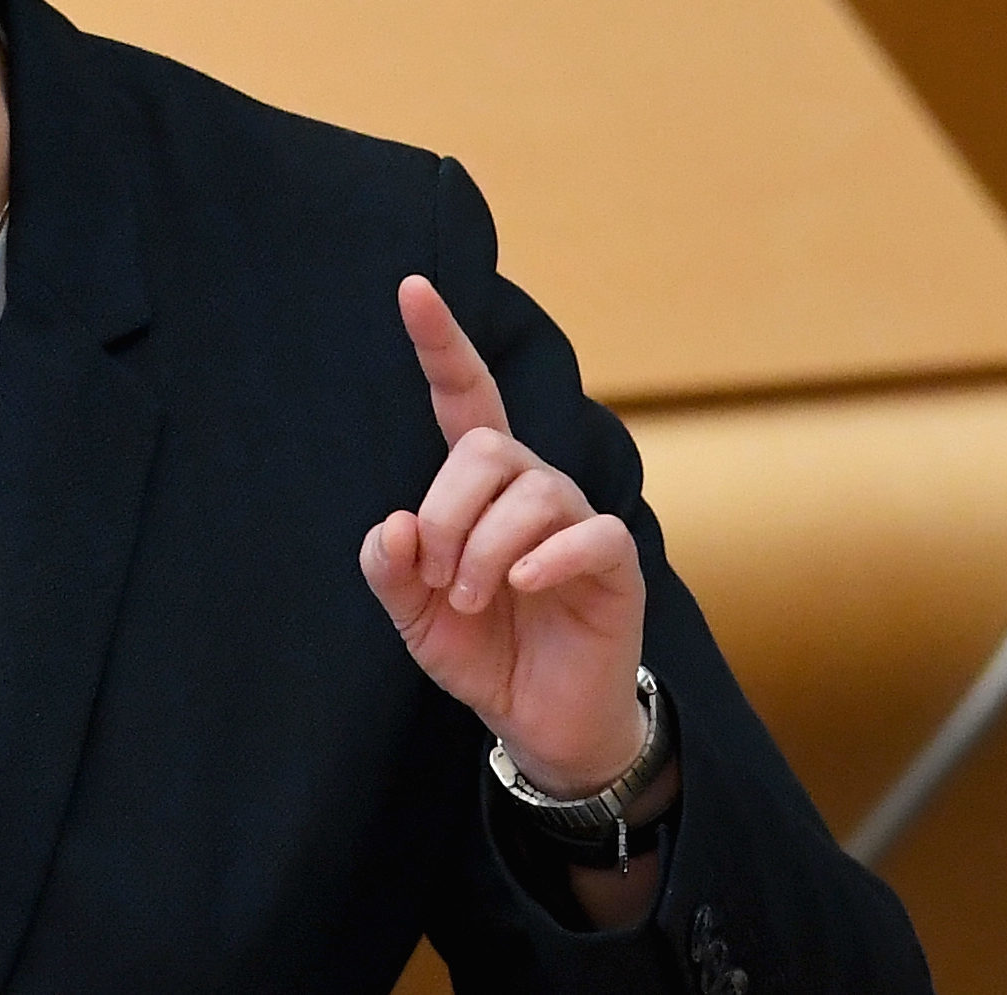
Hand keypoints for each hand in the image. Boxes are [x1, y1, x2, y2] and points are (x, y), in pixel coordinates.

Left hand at [360, 275, 647, 796]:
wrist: (539, 720)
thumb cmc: (482, 650)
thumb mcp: (412, 614)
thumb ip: (391, 566)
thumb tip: (397, 523)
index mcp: (478, 487)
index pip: (463, 396)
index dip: (440, 343)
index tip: (411, 286)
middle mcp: (531, 487)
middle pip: (487, 446)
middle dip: (448, 511)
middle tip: (441, 577)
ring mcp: (577, 520)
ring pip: (530, 490)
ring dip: (485, 549)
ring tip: (476, 599)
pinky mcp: (615, 563)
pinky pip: (588, 533)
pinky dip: (545, 559)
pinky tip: (521, 588)